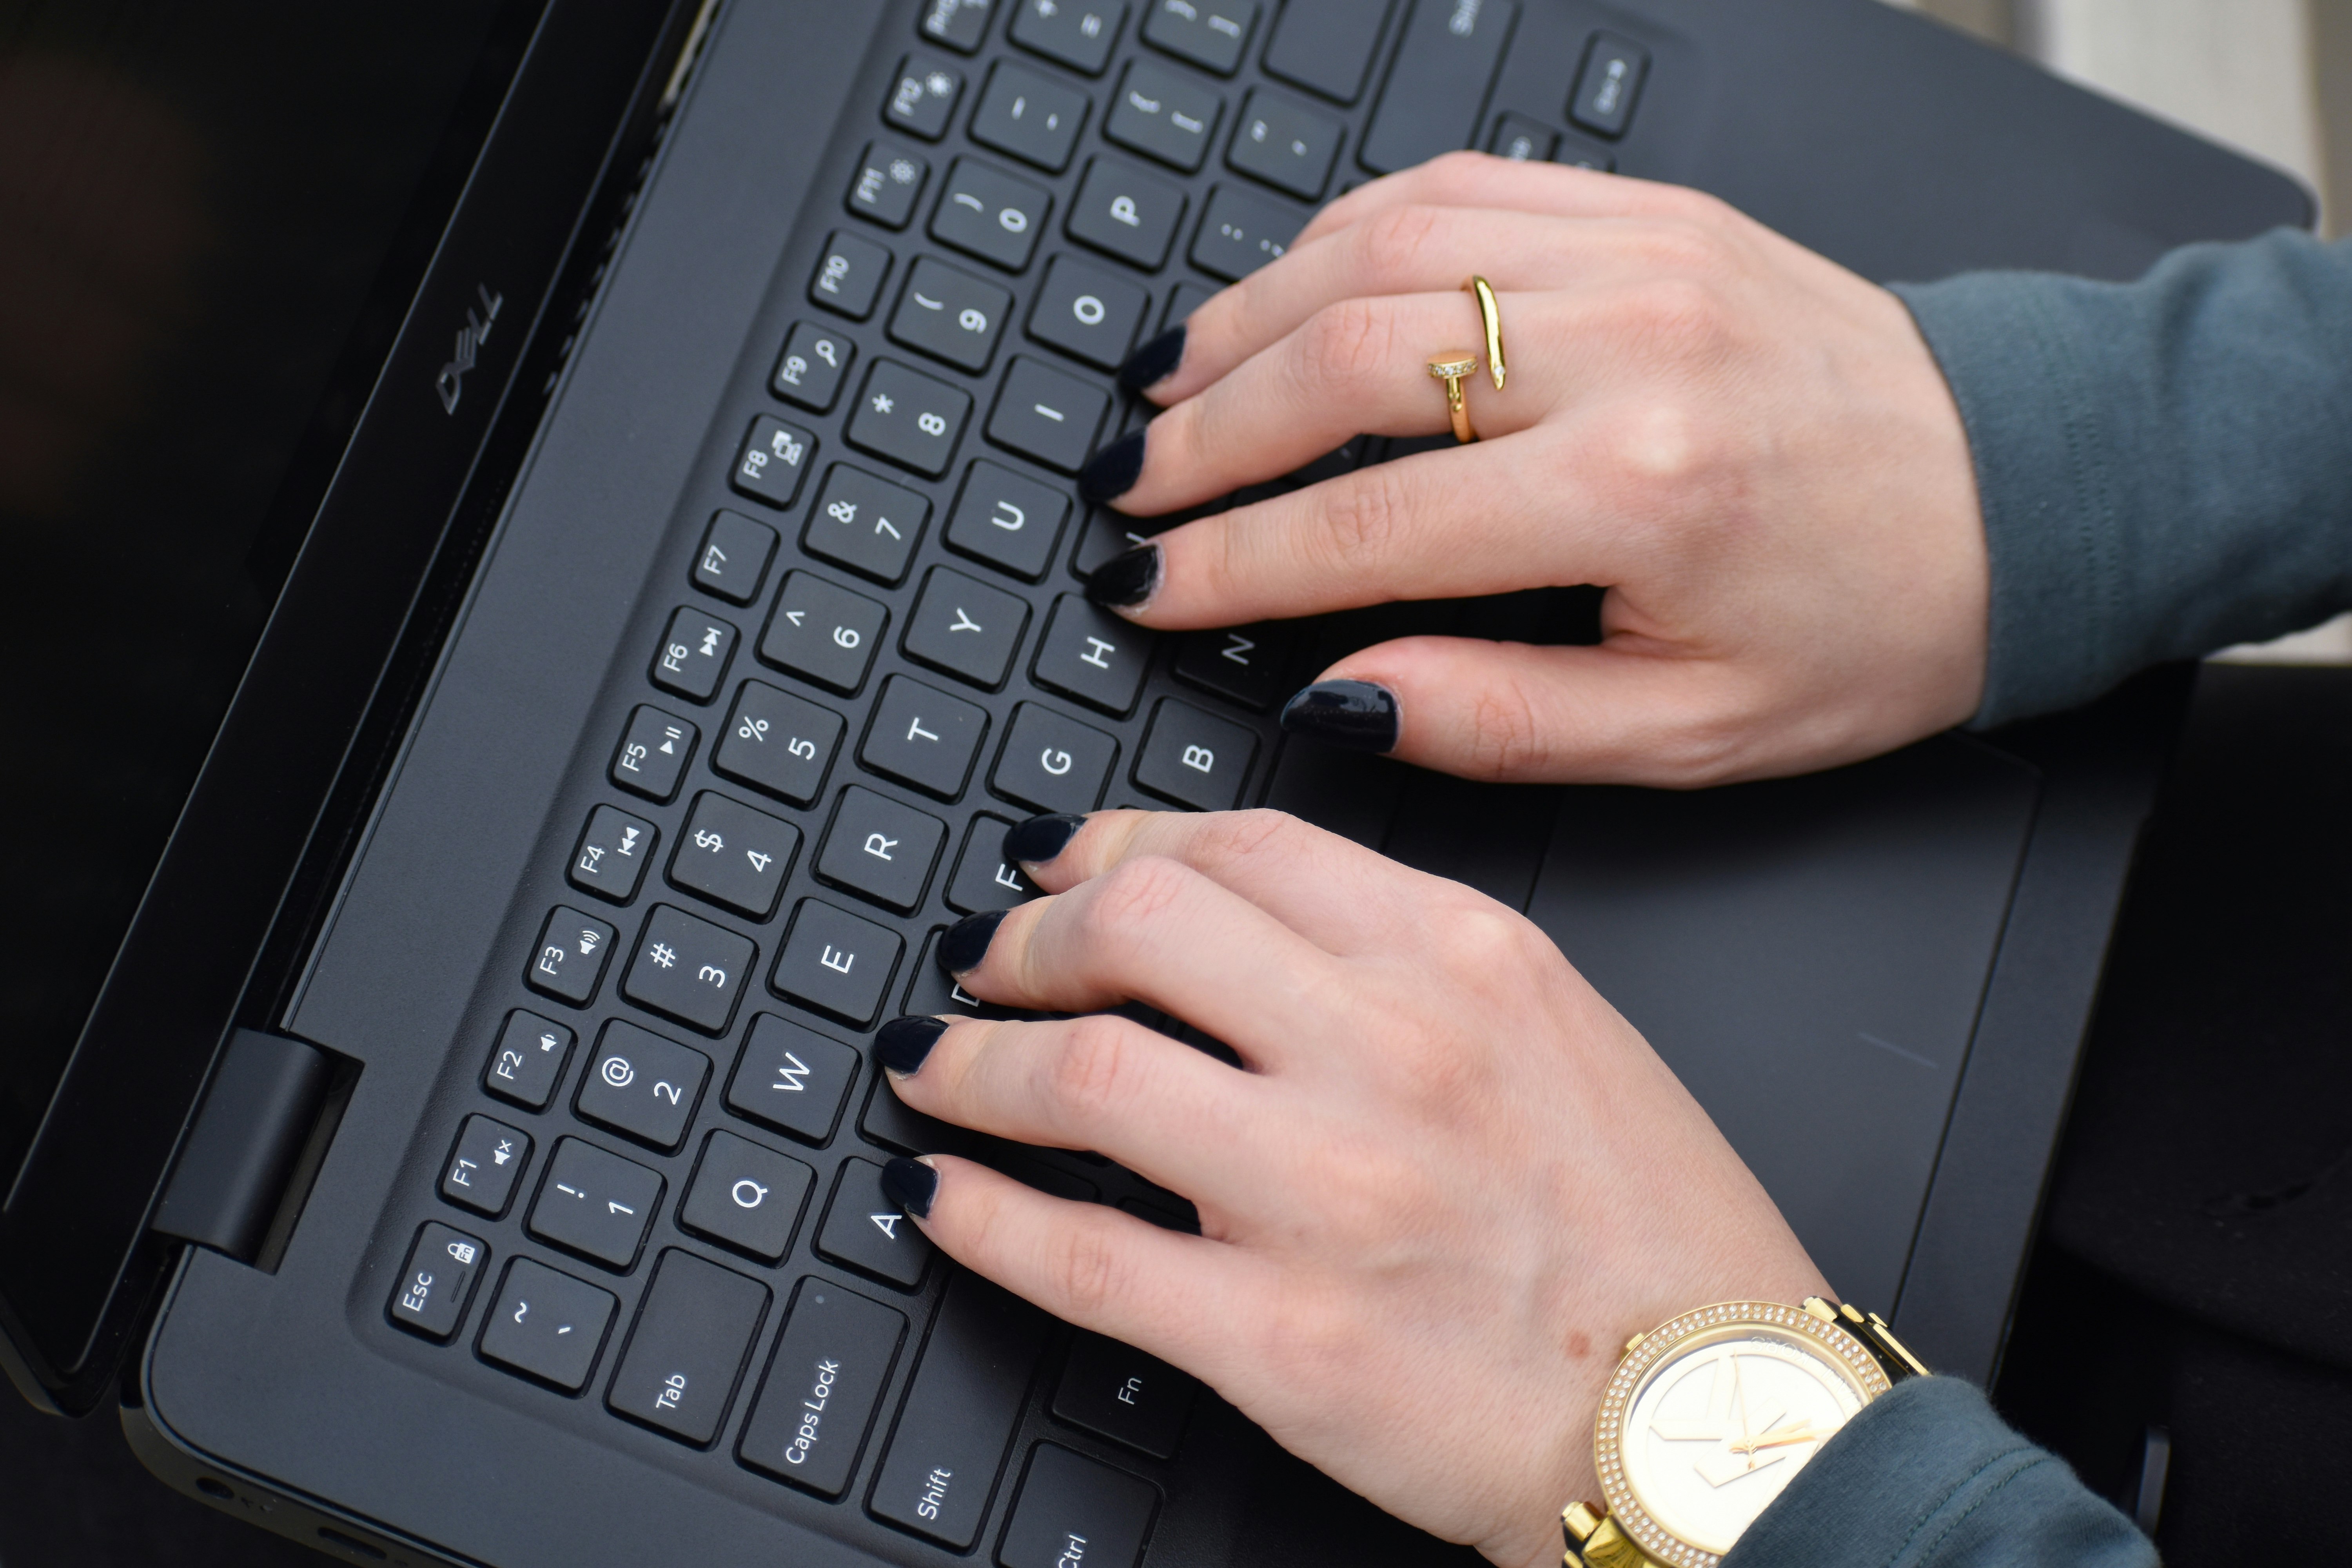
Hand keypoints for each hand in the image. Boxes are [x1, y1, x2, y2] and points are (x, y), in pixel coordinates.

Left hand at [878, 810, 1828, 1567]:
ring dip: (972, 1063)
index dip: (1114, 844)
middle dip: (1026, 938)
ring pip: (1081, 1075)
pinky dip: (977, 1213)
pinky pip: (1076, 1252)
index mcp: (1461, 958)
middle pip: (1137, 927)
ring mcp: (1327, 1194)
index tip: (1063, 869)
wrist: (1711, 1416)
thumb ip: (1401, 949)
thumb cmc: (1649, 1229)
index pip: (1238, 842)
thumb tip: (1233, 907)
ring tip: (937, 1064)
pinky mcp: (1279, 1337)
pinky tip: (934, 1190)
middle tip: (988, 963)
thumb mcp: (1551, 1026)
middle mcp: (1391, 1051)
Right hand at [1080, 153, 1988, 786]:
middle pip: (1347, 360)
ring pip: (1381, 253)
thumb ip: (1497, 719)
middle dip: (1208, 431)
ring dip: (1249, 319)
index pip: (1368, 520)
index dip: (1231, 562)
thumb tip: (1338, 698)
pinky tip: (1285, 293)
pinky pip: (1457, 189)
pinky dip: (1344, 236)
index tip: (1149, 586)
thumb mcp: (1691, 731)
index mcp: (1640, 490)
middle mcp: (1631, 345)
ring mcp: (1640, 254)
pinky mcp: (1650, 212)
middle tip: (1129, 487)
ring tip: (1171, 389)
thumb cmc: (1873, 622)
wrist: (2019, 494)